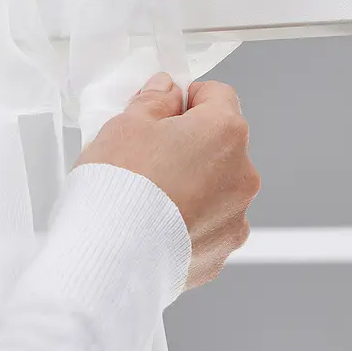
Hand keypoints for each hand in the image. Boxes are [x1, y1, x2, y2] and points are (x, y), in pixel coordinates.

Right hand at [77, 72, 260, 288]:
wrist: (109, 258)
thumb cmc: (118, 188)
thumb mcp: (125, 125)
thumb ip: (154, 101)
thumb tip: (166, 92)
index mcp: (225, 133)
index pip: (217, 96)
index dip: (187, 98)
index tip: (164, 108)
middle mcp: (241, 176)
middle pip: (218, 146)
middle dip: (188, 146)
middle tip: (146, 157)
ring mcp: (234, 219)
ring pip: (214, 190)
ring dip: (191, 187)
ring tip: (146, 198)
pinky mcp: (219, 254)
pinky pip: (205, 228)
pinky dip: (186, 224)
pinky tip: (153, 227)